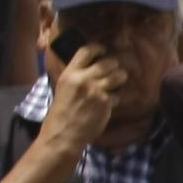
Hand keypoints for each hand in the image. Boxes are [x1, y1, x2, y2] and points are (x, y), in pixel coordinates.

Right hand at [41, 41, 126, 155]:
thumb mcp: (64, 87)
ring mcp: (96, 90)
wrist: (64, 133)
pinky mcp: (106, 102)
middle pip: (108, 62)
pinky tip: (109, 103)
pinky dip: (116, 99)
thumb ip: (77, 75)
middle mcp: (83, 79)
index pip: (87, 50)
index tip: (104, 52)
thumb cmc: (62, 112)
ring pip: (119, 76)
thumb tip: (93, 66)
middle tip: (113, 71)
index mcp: (70, 73)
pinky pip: (118, 95)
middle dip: (114, 66)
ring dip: (121, 78)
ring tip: (117, 83)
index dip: (99, 48)